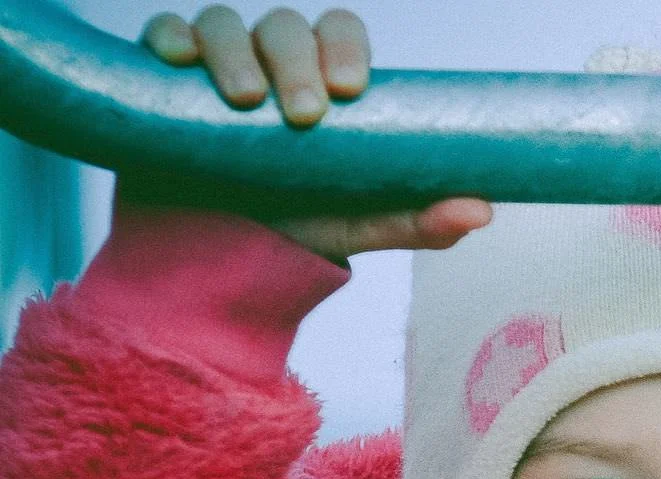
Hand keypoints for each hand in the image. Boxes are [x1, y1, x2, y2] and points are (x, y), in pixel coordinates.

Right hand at [137, 7, 488, 263]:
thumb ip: (418, 219)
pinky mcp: (164, 77)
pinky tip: (179, 62)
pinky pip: (163, 34)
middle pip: (283, 26)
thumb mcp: (359, 226)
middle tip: (304, 113)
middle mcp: (271, 62)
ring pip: (222, 23)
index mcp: (324, 81)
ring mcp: (215, 64)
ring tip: (246, 101)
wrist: (219, 256)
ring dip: (234, 52)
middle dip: (295, 59)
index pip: (340, 35)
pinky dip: (170, 38)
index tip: (350, 89)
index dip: (345, 47)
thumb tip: (481, 210)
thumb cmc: (299, 225)